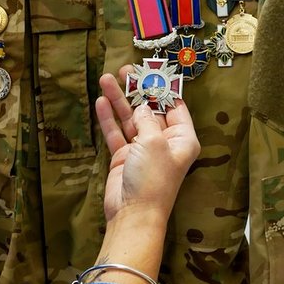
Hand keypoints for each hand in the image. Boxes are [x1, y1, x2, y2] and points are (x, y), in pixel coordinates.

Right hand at [95, 68, 199, 224]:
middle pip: (150, 108)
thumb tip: (141, 107)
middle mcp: (164, 141)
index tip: (150, 70)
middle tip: (125, 69)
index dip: (162, 88)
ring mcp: (142, 149)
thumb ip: (147, 119)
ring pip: (130, 118)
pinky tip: (101, 101)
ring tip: (106, 79)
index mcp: (182, 138)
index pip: (174, 106)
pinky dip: (109, 118)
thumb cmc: (153, 179)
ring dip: (119, 99)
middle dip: (137, 89)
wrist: (133, 213)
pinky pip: (116, 132)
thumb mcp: (154, 142)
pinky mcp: (124, 157)